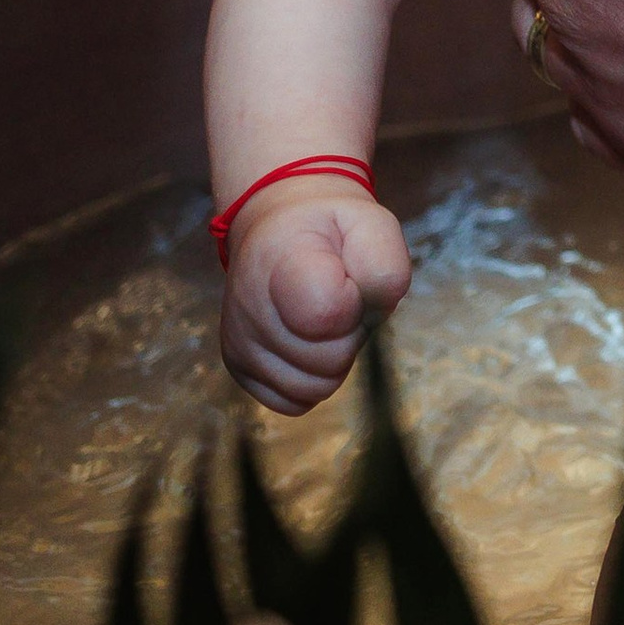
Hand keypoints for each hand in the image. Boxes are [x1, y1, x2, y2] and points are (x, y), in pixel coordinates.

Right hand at [219, 177, 410, 414]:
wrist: (278, 229)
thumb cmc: (331, 228)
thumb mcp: (371, 223)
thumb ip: (385, 264)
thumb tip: (373, 308)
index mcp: (281, 261)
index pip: (327, 315)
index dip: (357, 300)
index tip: (349, 276)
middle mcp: (249, 308)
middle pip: (330, 360)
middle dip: (352, 331)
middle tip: (343, 294)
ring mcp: (239, 343)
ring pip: (314, 387)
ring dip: (334, 357)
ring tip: (326, 315)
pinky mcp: (238, 369)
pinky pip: (293, 401)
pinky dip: (311, 378)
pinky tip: (309, 340)